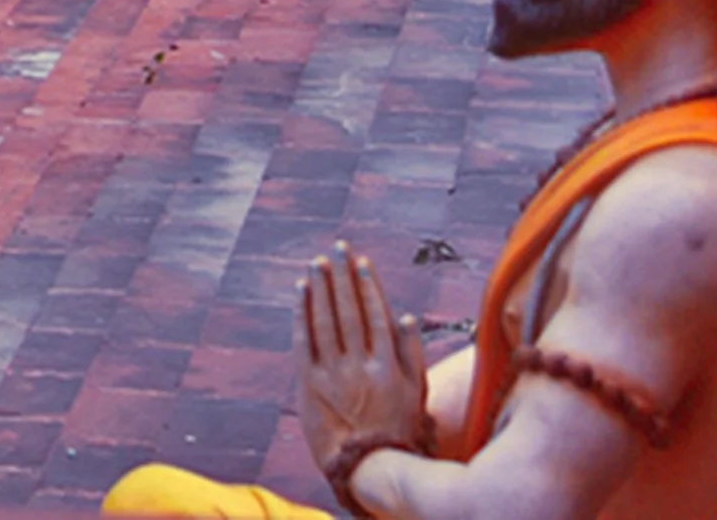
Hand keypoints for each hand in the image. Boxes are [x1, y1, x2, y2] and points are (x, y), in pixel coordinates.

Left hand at [297, 245, 436, 503]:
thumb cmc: (396, 430)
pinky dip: (301, 313)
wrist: (365, 467)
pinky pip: (303, 340)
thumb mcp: (415, 395)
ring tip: (317, 263)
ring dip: (320, 288)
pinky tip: (300, 292)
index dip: (367, 285)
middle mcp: (360, 365)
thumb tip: (407, 315)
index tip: (360, 261)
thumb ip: (412, 354)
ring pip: (324, 321)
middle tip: (336, 248)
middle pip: (348, 311)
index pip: (376, 314)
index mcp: (388, 366)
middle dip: (341, 276)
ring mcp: (332, 373)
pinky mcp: (309, 382)